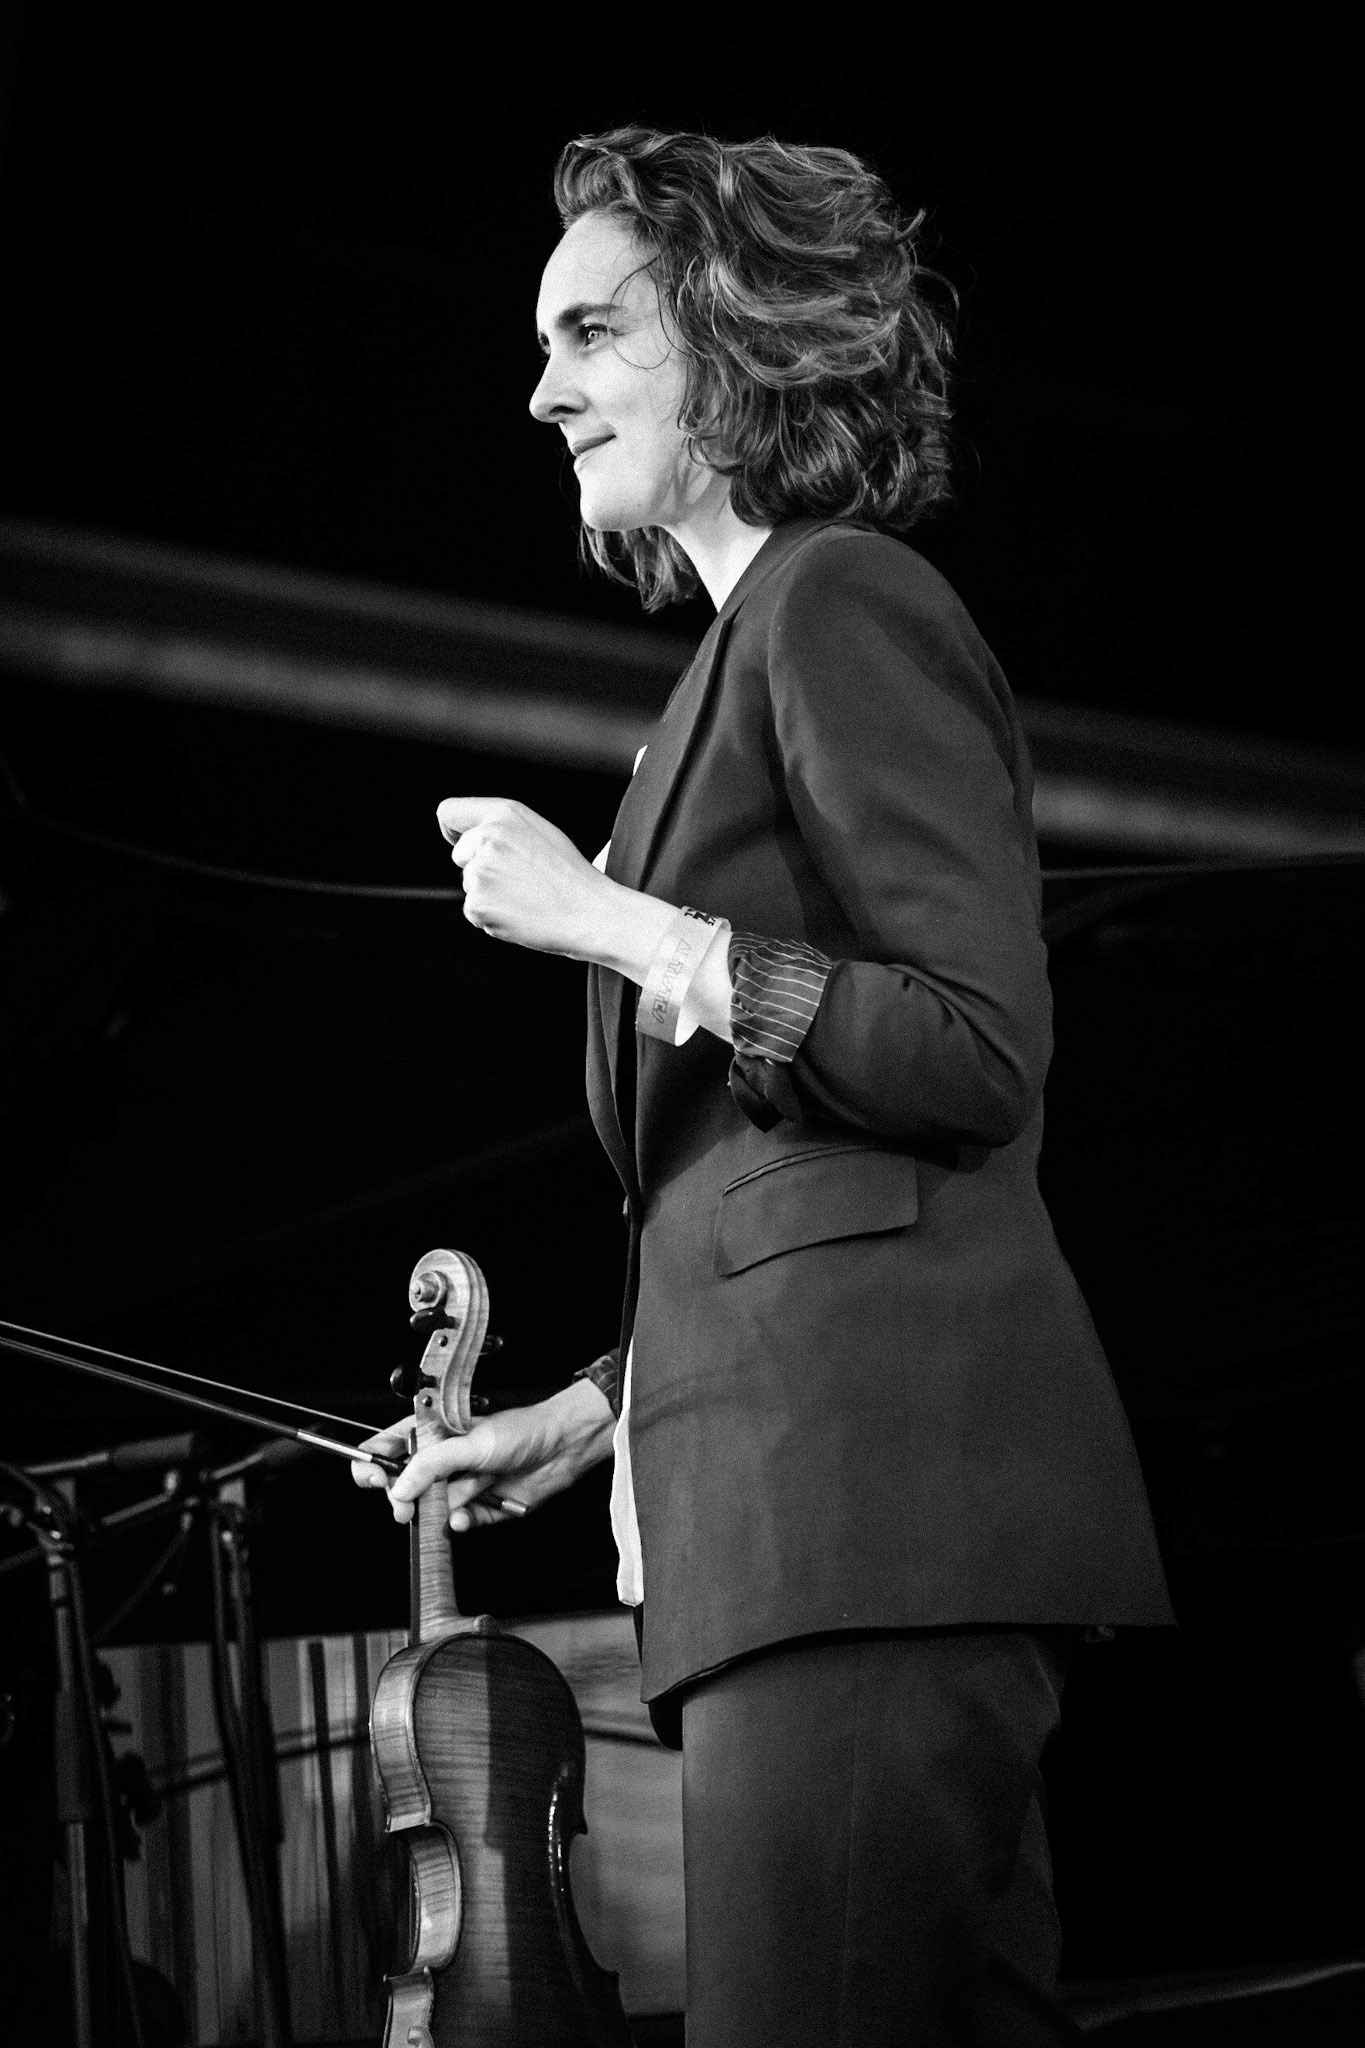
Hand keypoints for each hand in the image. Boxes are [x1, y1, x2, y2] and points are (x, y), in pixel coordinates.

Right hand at [349, 1380, 615, 1531]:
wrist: (562, 1450)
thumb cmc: (520, 1432)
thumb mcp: (469, 1444)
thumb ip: (430, 1466)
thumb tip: (398, 1487)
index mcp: (434, 1435)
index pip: (389, 1448)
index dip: (374, 1463)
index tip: (371, 1477)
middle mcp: (444, 1461)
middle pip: (405, 1486)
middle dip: (404, 1497)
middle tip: (404, 1507)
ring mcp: (461, 1485)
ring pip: (433, 1508)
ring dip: (444, 1507)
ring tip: (466, 1494)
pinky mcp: (480, 1508)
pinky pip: (459, 1523)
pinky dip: (462, 1521)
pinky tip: (467, 1517)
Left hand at [437, 797, 611, 955]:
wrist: (590, 913)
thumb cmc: (570, 876)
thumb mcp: (540, 833)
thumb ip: (503, 828)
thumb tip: (471, 837)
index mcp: (504, 813)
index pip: (449, 812)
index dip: (452, 829)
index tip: (456, 840)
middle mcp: (487, 836)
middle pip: (460, 854)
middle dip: (479, 867)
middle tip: (519, 880)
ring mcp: (480, 871)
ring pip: (469, 884)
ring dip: (489, 894)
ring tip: (527, 897)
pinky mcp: (477, 904)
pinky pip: (473, 911)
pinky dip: (492, 917)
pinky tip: (521, 913)